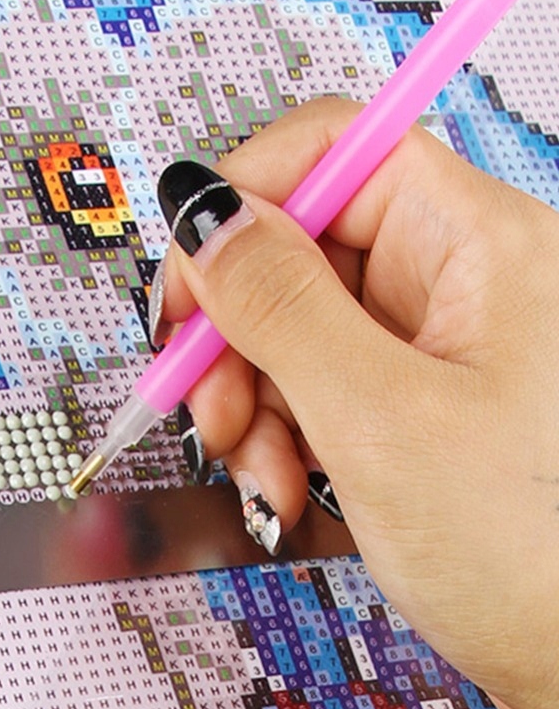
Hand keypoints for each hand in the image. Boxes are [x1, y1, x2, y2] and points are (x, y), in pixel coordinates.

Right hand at [158, 97, 558, 708]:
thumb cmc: (535, 555)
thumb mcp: (379, 420)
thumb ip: (281, 304)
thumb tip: (204, 213)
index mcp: (476, 245)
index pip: (333, 153)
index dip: (242, 202)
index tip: (186, 287)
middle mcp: (453, 281)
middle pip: (297, 249)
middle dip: (232, 331)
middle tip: (203, 404)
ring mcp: (428, 349)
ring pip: (291, 327)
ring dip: (247, 397)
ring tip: (255, 471)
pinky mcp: (406, 405)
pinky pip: (310, 387)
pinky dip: (276, 432)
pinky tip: (280, 485)